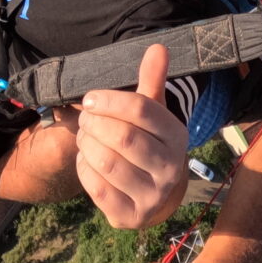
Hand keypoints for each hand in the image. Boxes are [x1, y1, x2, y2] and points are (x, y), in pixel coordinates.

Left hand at [75, 45, 189, 229]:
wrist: (155, 194)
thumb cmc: (149, 142)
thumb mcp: (153, 112)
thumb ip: (152, 80)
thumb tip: (158, 46)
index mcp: (177, 136)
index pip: (141, 110)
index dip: (109, 101)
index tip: (90, 99)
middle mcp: (170, 168)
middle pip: (122, 137)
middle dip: (94, 124)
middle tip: (84, 118)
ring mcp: (152, 196)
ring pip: (107, 163)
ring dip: (86, 145)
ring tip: (84, 136)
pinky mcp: (131, 216)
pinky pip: (97, 189)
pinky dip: (84, 169)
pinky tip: (85, 159)